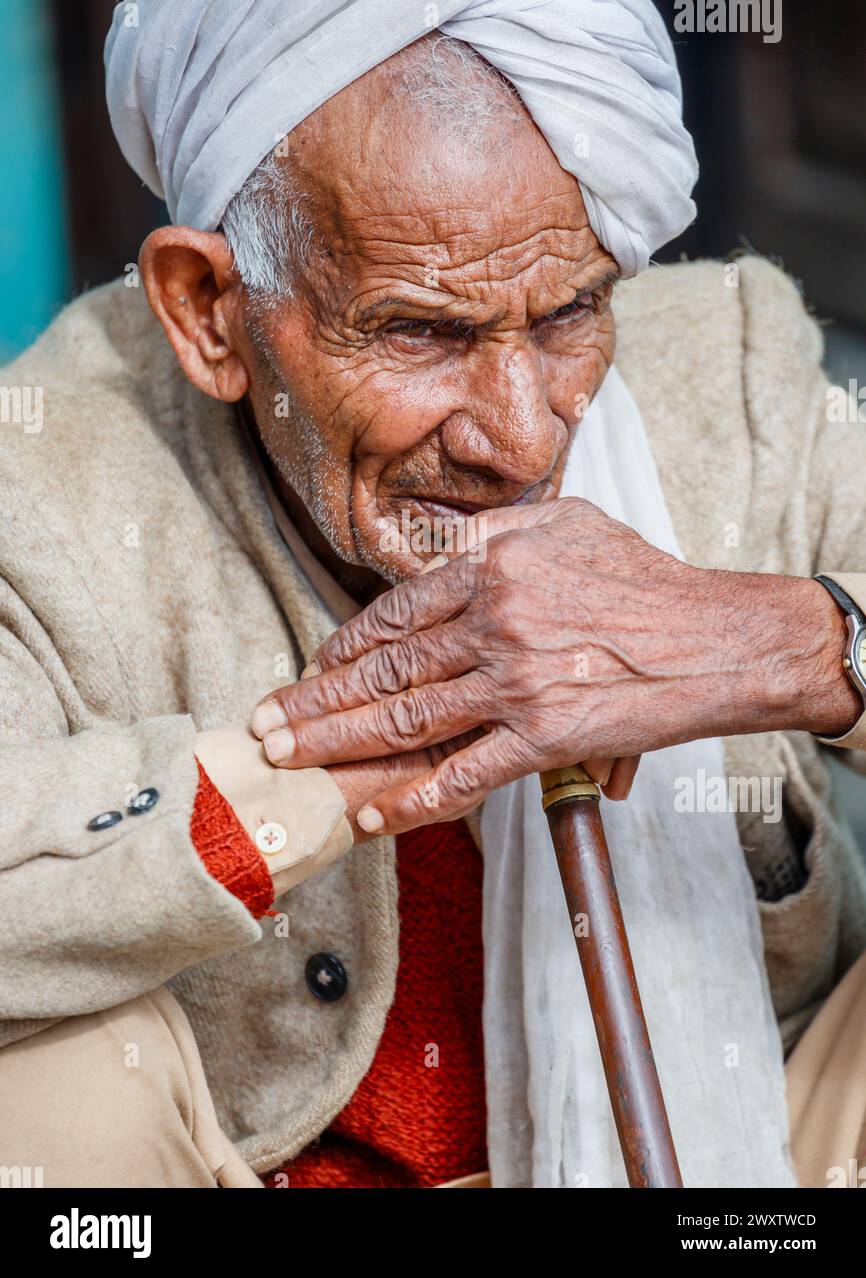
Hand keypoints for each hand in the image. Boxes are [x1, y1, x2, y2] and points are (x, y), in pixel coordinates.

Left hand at [251, 498, 854, 832]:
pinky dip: (416, 799)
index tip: (311, 669)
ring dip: (341, 747)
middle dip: (316, 703)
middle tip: (266, 728)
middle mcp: (494, 623)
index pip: (395, 613)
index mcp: (494, 568)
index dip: (344, 647)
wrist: (721, 637)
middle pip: (385, 669)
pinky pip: (466, 773)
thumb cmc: (648, 577)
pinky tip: (376, 816)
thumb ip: (499, 526)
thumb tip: (445, 541)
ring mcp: (517, 682)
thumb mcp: (570, 521)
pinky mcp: (547, 736)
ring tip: (293, 764)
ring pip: (408, 719)